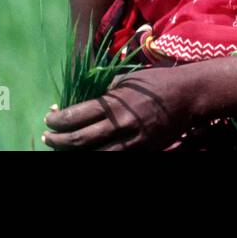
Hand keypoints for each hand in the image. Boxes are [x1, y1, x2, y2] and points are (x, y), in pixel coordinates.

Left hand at [43, 65, 194, 150]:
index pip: (76, 116)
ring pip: (95, 155)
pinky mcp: (143, 150)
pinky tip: (89, 153)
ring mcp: (132, 141)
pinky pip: (115, 158)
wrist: (189, 95)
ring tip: (62, 150)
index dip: (58, 121)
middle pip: (80, 140)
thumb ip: (108, 92)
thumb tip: (88, 102)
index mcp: (114, 102)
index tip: (49, 119)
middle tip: (47, 138)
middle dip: (58, 141)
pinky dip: (98, 156)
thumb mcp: (127, 79)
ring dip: (74, 154)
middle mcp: (120, 124)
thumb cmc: (156, 82)